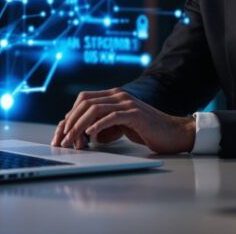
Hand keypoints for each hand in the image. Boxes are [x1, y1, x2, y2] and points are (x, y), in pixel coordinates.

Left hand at [50, 88, 196, 153]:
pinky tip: (90, 135)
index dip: (70, 115)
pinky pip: (111, 117)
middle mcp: (119, 95)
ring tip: (73, 140)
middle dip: (70, 121)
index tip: (63, 132)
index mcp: (114, 95)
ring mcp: (127, 103)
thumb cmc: (148, 130)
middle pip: (85, 102)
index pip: (84, 99)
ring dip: (79, 126)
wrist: (173, 133)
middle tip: (63, 139)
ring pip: (94, 109)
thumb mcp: (121, 127)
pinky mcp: (135, 115)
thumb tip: (88, 135)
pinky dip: (98, 125)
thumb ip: (105, 126)